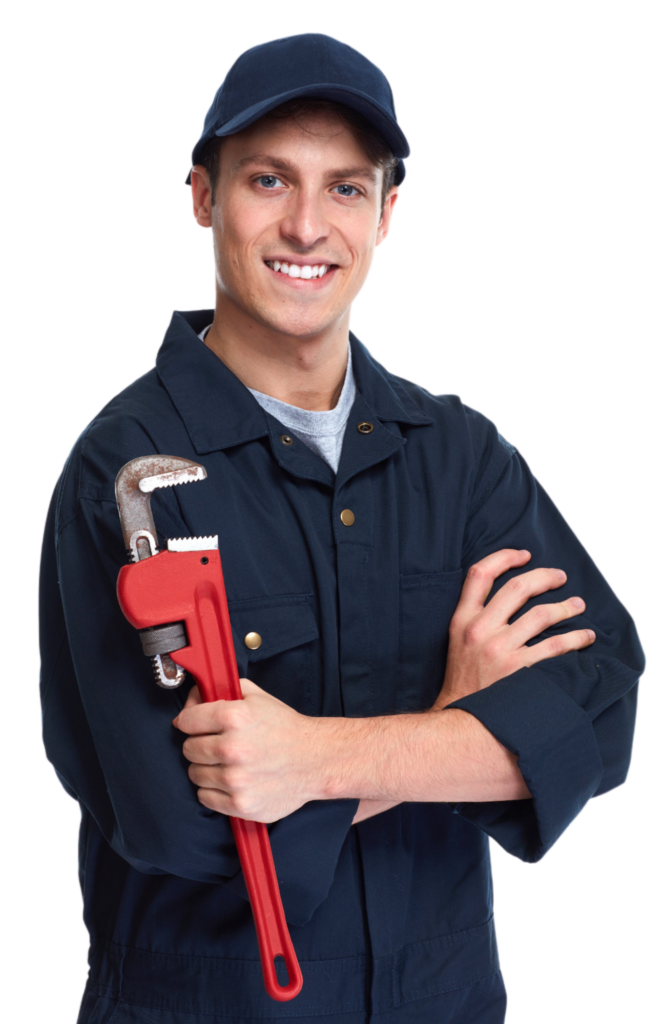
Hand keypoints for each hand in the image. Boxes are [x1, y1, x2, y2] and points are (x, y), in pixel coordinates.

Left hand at [172, 678, 322, 822]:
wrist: (315, 760)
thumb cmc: (285, 729)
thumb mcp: (256, 696)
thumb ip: (222, 691)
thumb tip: (194, 697)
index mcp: (234, 717)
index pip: (186, 721)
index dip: (190, 721)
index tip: (195, 725)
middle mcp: (232, 748)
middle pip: (188, 748)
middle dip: (199, 744)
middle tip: (217, 744)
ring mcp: (236, 779)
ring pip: (194, 774)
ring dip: (206, 768)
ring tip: (227, 763)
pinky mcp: (240, 804)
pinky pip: (205, 797)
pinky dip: (213, 790)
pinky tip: (231, 780)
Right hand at [433, 548, 595, 708]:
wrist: (461, 724)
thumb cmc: (464, 682)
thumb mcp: (456, 642)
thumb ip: (476, 618)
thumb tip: (507, 596)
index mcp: (462, 620)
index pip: (480, 574)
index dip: (504, 557)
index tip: (524, 555)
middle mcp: (480, 630)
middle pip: (517, 587)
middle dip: (544, 577)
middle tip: (560, 577)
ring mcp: (500, 650)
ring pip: (542, 614)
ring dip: (566, 607)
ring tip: (578, 605)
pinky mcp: (520, 671)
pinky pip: (556, 647)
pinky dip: (575, 638)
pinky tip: (585, 637)